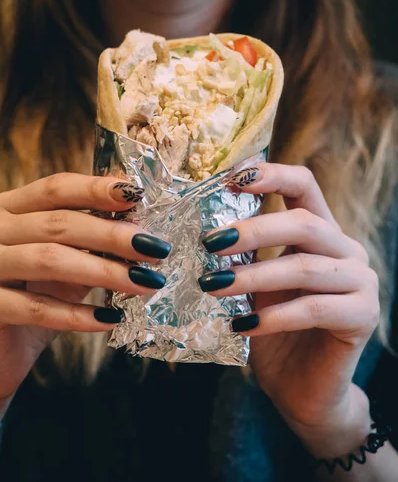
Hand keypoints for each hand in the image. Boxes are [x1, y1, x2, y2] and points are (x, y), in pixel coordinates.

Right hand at [0, 173, 169, 404]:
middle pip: (58, 224)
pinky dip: (79, 314)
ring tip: (144, 283)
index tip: (136, 195)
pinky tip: (111, 318)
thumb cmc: (39, 297)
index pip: (56, 188)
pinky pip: (37, 307)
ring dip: (104, 272)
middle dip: (112, 235)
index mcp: (9, 207)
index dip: (96, 189)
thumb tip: (138, 219)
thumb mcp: (70, 262)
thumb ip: (92, 239)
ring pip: (50, 260)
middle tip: (154, 248)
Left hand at [199, 164, 378, 452]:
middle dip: (254, 230)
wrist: (301, 388)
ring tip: (212, 286)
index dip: (271, 175)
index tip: (231, 178)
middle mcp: (346, 250)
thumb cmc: (272, 329)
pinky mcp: (363, 317)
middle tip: (211, 243)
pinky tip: (241, 326)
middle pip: (305, 223)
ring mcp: (361, 282)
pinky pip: (314, 308)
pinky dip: (273, 316)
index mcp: (320, 232)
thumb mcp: (253, 285)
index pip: (303, 186)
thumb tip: (200, 231)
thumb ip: (241, 257)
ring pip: (305, 267)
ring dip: (254, 277)